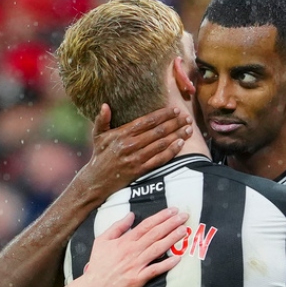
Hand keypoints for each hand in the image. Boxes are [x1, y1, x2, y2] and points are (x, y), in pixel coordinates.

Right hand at [68, 208, 187, 286]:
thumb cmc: (97, 265)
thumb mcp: (101, 241)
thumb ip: (117, 227)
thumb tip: (131, 215)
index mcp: (124, 241)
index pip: (146, 225)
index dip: (161, 217)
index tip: (173, 210)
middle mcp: (132, 251)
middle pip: (155, 234)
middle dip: (171, 224)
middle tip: (184, 216)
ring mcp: (136, 265)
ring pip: (157, 249)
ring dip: (172, 239)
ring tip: (184, 230)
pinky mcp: (138, 279)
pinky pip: (155, 270)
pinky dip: (166, 264)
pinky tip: (178, 258)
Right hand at [76, 104, 193, 198]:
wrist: (96, 181)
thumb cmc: (99, 156)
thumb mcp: (98, 136)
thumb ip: (102, 120)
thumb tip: (105, 105)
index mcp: (122, 133)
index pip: (147, 121)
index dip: (163, 114)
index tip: (175, 110)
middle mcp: (130, 144)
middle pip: (158, 131)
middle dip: (175, 123)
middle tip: (187, 117)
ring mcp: (136, 158)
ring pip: (161, 144)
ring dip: (177, 135)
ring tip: (189, 129)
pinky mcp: (140, 170)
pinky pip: (160, 159)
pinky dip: (172, 151)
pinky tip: (181, 144)